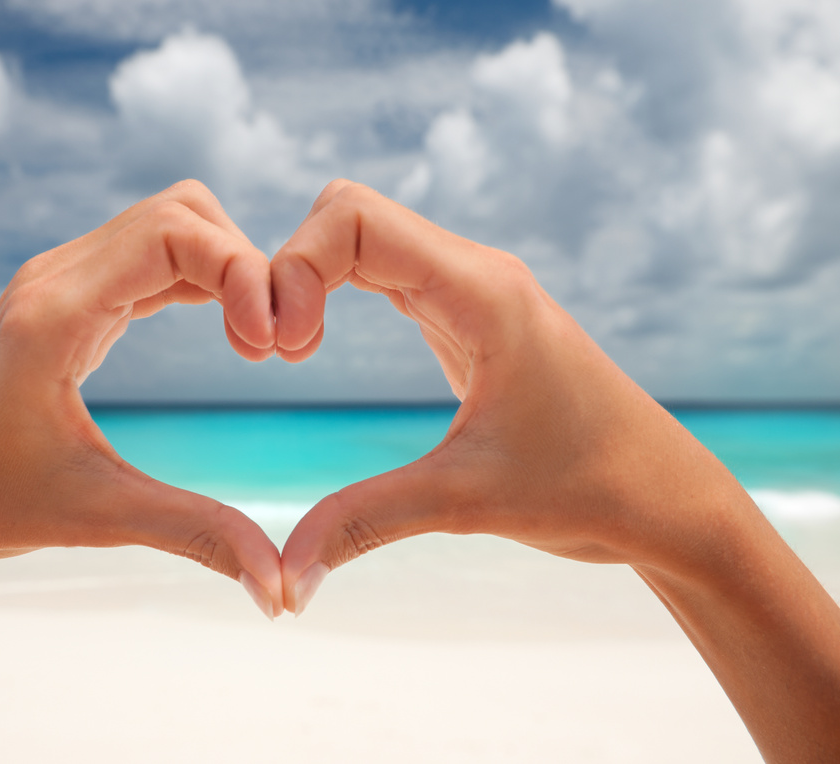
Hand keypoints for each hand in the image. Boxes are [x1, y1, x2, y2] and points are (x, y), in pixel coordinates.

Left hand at [0, 180, 284, 614]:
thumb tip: (281, 587)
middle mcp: (55, 277)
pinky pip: (150, 255)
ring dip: (226, 267)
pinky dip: (201, 278)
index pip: (172, 233)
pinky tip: (228, 331)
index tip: (271, 347)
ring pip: (168, 223)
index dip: (243, 272)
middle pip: (180, 212)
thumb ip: (198, 536)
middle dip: (245, 263)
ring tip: (258, 342)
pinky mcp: (68, 295)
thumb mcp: (99, 517)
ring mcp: (59, 279)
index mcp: (55, 313)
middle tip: (274, 344)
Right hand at [271, 179, 742, 608]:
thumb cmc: (591, 490)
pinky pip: (384, 272)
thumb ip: (364, 525)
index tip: (283, 352)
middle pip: (350, 212)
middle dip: (291, 264)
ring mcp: (471, 291)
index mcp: (481, 291)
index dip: (295, 266)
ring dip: (309, 279)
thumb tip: (281, 583)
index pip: (356, 218)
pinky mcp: (467, 318)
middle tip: (277, 352)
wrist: (666, 498)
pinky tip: (316, 347)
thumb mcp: (465, 502)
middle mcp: (475, 274)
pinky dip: (334, 294)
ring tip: (290, 352)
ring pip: (365, 237)